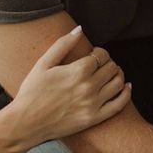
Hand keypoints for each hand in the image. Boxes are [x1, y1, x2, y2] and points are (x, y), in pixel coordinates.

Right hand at [9, 26, 130, 143]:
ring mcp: (93, 104)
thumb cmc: (31, 92)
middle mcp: (88, 87)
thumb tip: (79, 29)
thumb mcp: (43, 64)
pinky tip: (126, 86)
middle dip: (108, 63)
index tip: (94, 55)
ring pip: (118, 83)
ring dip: (118, 75)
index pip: (101, 55)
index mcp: (77, 71)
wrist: (25, 123)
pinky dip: (126, 93)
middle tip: (101, 65)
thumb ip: (62, 44)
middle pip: (112, 67)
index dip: (99, 53)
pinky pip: (119, 104)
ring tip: (110, 74)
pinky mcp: (94, 118)